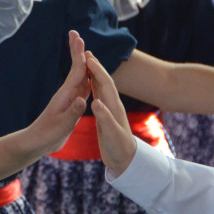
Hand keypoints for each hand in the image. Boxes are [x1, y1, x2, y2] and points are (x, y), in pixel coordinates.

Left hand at [26, 30, 89, 154]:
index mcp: (66, 95)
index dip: (79, 55)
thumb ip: (73, 112)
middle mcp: (67, 94)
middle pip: (76, 69)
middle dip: (77, 52)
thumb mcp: (62, 126)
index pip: (76, 72)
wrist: (36, 143)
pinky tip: (91, 78)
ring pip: (80, 77)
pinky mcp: (71, 106)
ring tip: (86, 50)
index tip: (80, 39)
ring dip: (83, 63)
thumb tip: (82, 99)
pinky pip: (82, 89)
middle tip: (76, 34)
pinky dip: (87, 80)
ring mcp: (69, 99)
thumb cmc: (47, 135)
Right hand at [88, 53, 136, 175]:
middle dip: (97, 67)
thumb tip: (95, 102)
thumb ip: (104, 118)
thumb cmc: (118, 148)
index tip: (88, 57)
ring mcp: (110, 110)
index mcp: (113, 108)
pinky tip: (90, 84)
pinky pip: (99, 96)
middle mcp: (113, 105)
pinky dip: (94, 86)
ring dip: (95, 74)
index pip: (105, 84)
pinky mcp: (107, 115)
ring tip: (88, 63)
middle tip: (87, 53)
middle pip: (104, 81)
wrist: (126, 160)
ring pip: (102, 87)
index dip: (97, 70)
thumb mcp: (111, 134)